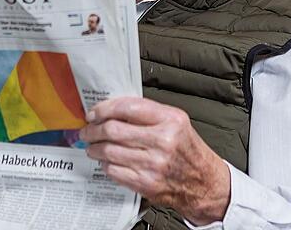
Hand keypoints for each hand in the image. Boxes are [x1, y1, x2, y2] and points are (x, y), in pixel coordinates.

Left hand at [79, 97, 230, 224]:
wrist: (203, 182)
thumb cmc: (187, 150)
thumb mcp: (176, 122)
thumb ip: (147, 113)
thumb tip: (113, 110)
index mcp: (170, 120)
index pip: (127, 107)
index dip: (104, 109)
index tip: (94, 113)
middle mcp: (163, 141)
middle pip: (113, 130)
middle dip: (93, 130)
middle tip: (87, 131)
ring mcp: (154, 164)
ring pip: (109, 151)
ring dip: (94, 148)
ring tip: (93, 146)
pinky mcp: (146, 183)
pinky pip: (114, 171)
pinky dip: (105, 165)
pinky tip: (106, 161)